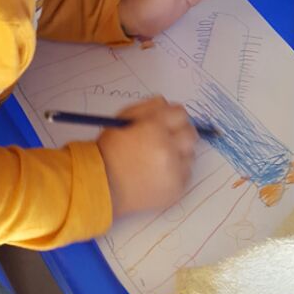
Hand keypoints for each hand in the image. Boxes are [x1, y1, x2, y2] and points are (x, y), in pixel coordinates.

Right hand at [98, 97, 196, 217]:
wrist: (102, 186)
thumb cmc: (109, 151)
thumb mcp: (122, 120)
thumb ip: (146, 108)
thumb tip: (165, 104)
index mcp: (154, 128)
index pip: (180, 113)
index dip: (172, 116)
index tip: (167, 122)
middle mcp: (168, 148)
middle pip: (190, 134)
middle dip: (180, 134)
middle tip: (167, 140)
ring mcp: (174, 171)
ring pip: (190, 155)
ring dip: (179, 154)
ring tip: (159, 159)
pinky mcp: (176, 189)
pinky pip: (186, 174)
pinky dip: (176, 172)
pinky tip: (159, 173)